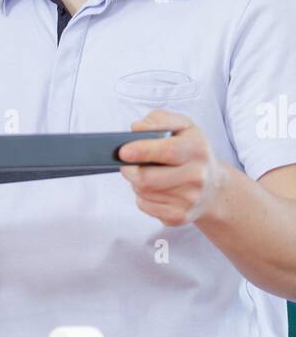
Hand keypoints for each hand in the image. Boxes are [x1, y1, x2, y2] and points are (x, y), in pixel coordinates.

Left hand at [118, 110, 223, 226]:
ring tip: (147, 174)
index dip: (141, 151)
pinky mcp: (179, 216)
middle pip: (146, 178)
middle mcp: (197, 176)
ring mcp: (189, 199)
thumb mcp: (182, 126)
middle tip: (127, 163)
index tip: (123, 152)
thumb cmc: (192, 152)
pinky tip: (153, 189)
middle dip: (130, 170)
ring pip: (142, 192)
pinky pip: (145, 206)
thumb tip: (137, 128)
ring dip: (136, 183)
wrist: (213, 187)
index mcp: (197, 149)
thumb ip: (159, 120)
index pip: (166, 151)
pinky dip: (142, 197)